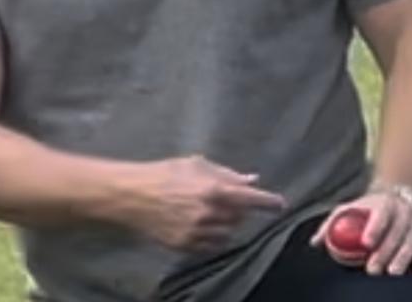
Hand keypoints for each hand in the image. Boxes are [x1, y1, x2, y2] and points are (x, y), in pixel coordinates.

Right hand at [126, 156, 285, 252]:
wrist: (131, 196)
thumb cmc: (162, 174)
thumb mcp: (194, 165)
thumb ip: (226, 173)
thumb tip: (253, 179)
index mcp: (214, 189)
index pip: (253, 199)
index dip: (270, 202)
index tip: (280, 204)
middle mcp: (210, 214)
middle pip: (241, 218)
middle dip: (238, 210)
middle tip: (222, 200)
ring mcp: (199, 232)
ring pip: (228, 233)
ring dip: (225, 224)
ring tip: (207, 212)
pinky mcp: (187, 245)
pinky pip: (212, 246)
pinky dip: (212, 237)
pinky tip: (198, 224)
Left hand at [310, 187, 411, 275]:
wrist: (397, 198)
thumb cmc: (367, 207)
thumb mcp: (349, 208)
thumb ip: (332, 224)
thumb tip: (314, 242)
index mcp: (384, 202)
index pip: (381, 215)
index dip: (375, 228)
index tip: (366, 243)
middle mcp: (403, 211)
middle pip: (396, 232)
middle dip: (385, 251)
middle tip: (373, 269)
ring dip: (403, 258)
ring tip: (392, 272)